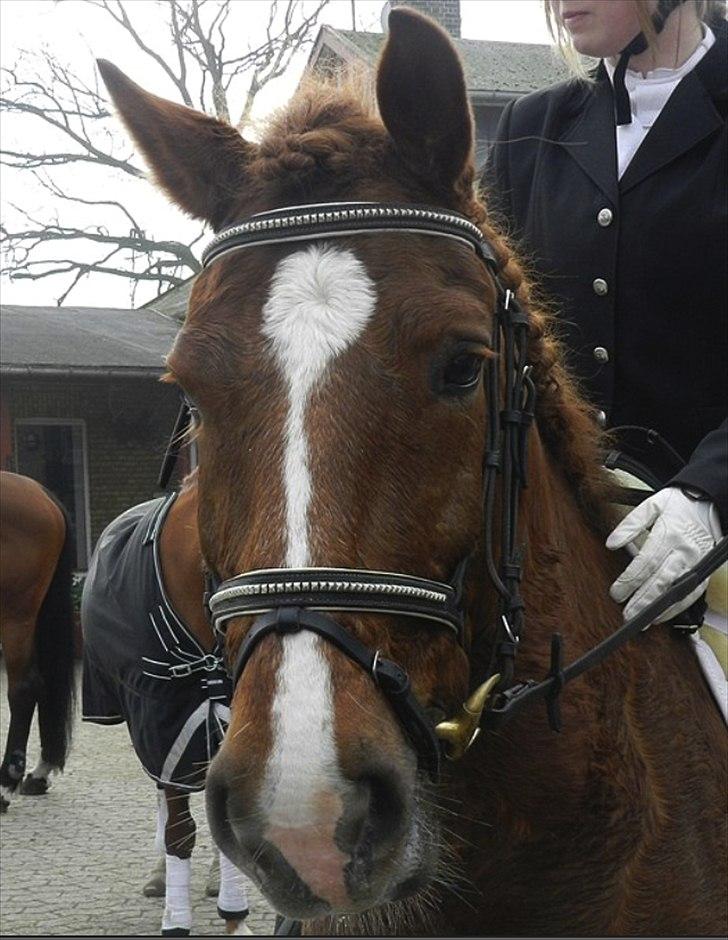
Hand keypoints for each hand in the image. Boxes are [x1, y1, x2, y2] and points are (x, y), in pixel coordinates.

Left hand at [605, 487, 721, 623]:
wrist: (710, 503)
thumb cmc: (678, 505)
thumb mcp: (651, 505)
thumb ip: (630, 524)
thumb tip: (611, 543)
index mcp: (669, 534)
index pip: (646, 562)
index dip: (630, 580)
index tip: (616, 592)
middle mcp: (684, 552)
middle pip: (661, 581)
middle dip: (643, 600)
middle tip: (626, 614)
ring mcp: (696, 564)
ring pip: (677, 591)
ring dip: (659, 609)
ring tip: (641, 621)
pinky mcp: (703, 572)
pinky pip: (691, 595)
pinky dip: (676, 608)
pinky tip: (660, 615)